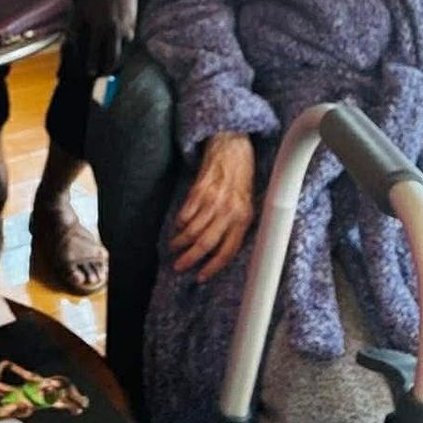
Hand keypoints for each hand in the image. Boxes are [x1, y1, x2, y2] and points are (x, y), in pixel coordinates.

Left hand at [72, 0, 138, 75]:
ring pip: (124, 53)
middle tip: (101, 74)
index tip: (89, 73)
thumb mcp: (81, 7)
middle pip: (113, 59)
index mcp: (99, 26)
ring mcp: (127, 29)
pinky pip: (129, 43)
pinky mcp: (135, 25)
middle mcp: (115, 31)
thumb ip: (74, 27)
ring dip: (116, 61)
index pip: (95, 53)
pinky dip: (123, 49)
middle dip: (107, 70)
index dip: (91, 66)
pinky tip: (117, 49)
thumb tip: (68, 45)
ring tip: (109, 66)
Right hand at [169, 133, 255, 281]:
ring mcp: (213, 200)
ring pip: (192, 230)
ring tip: (174, 246)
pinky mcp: (199, 189)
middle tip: (178, 266)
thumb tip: (220, 250)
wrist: (233, 145)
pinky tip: (178, 227)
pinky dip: (179, 223)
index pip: (228, 251)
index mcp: (244, 218)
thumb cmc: (241, 177)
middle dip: (190, 258)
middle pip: (206, 243)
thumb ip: (236, 225)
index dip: (213, 267)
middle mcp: (229, 211)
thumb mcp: (247, 203)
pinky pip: (185, 213)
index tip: (200, 276)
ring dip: (180, 241)